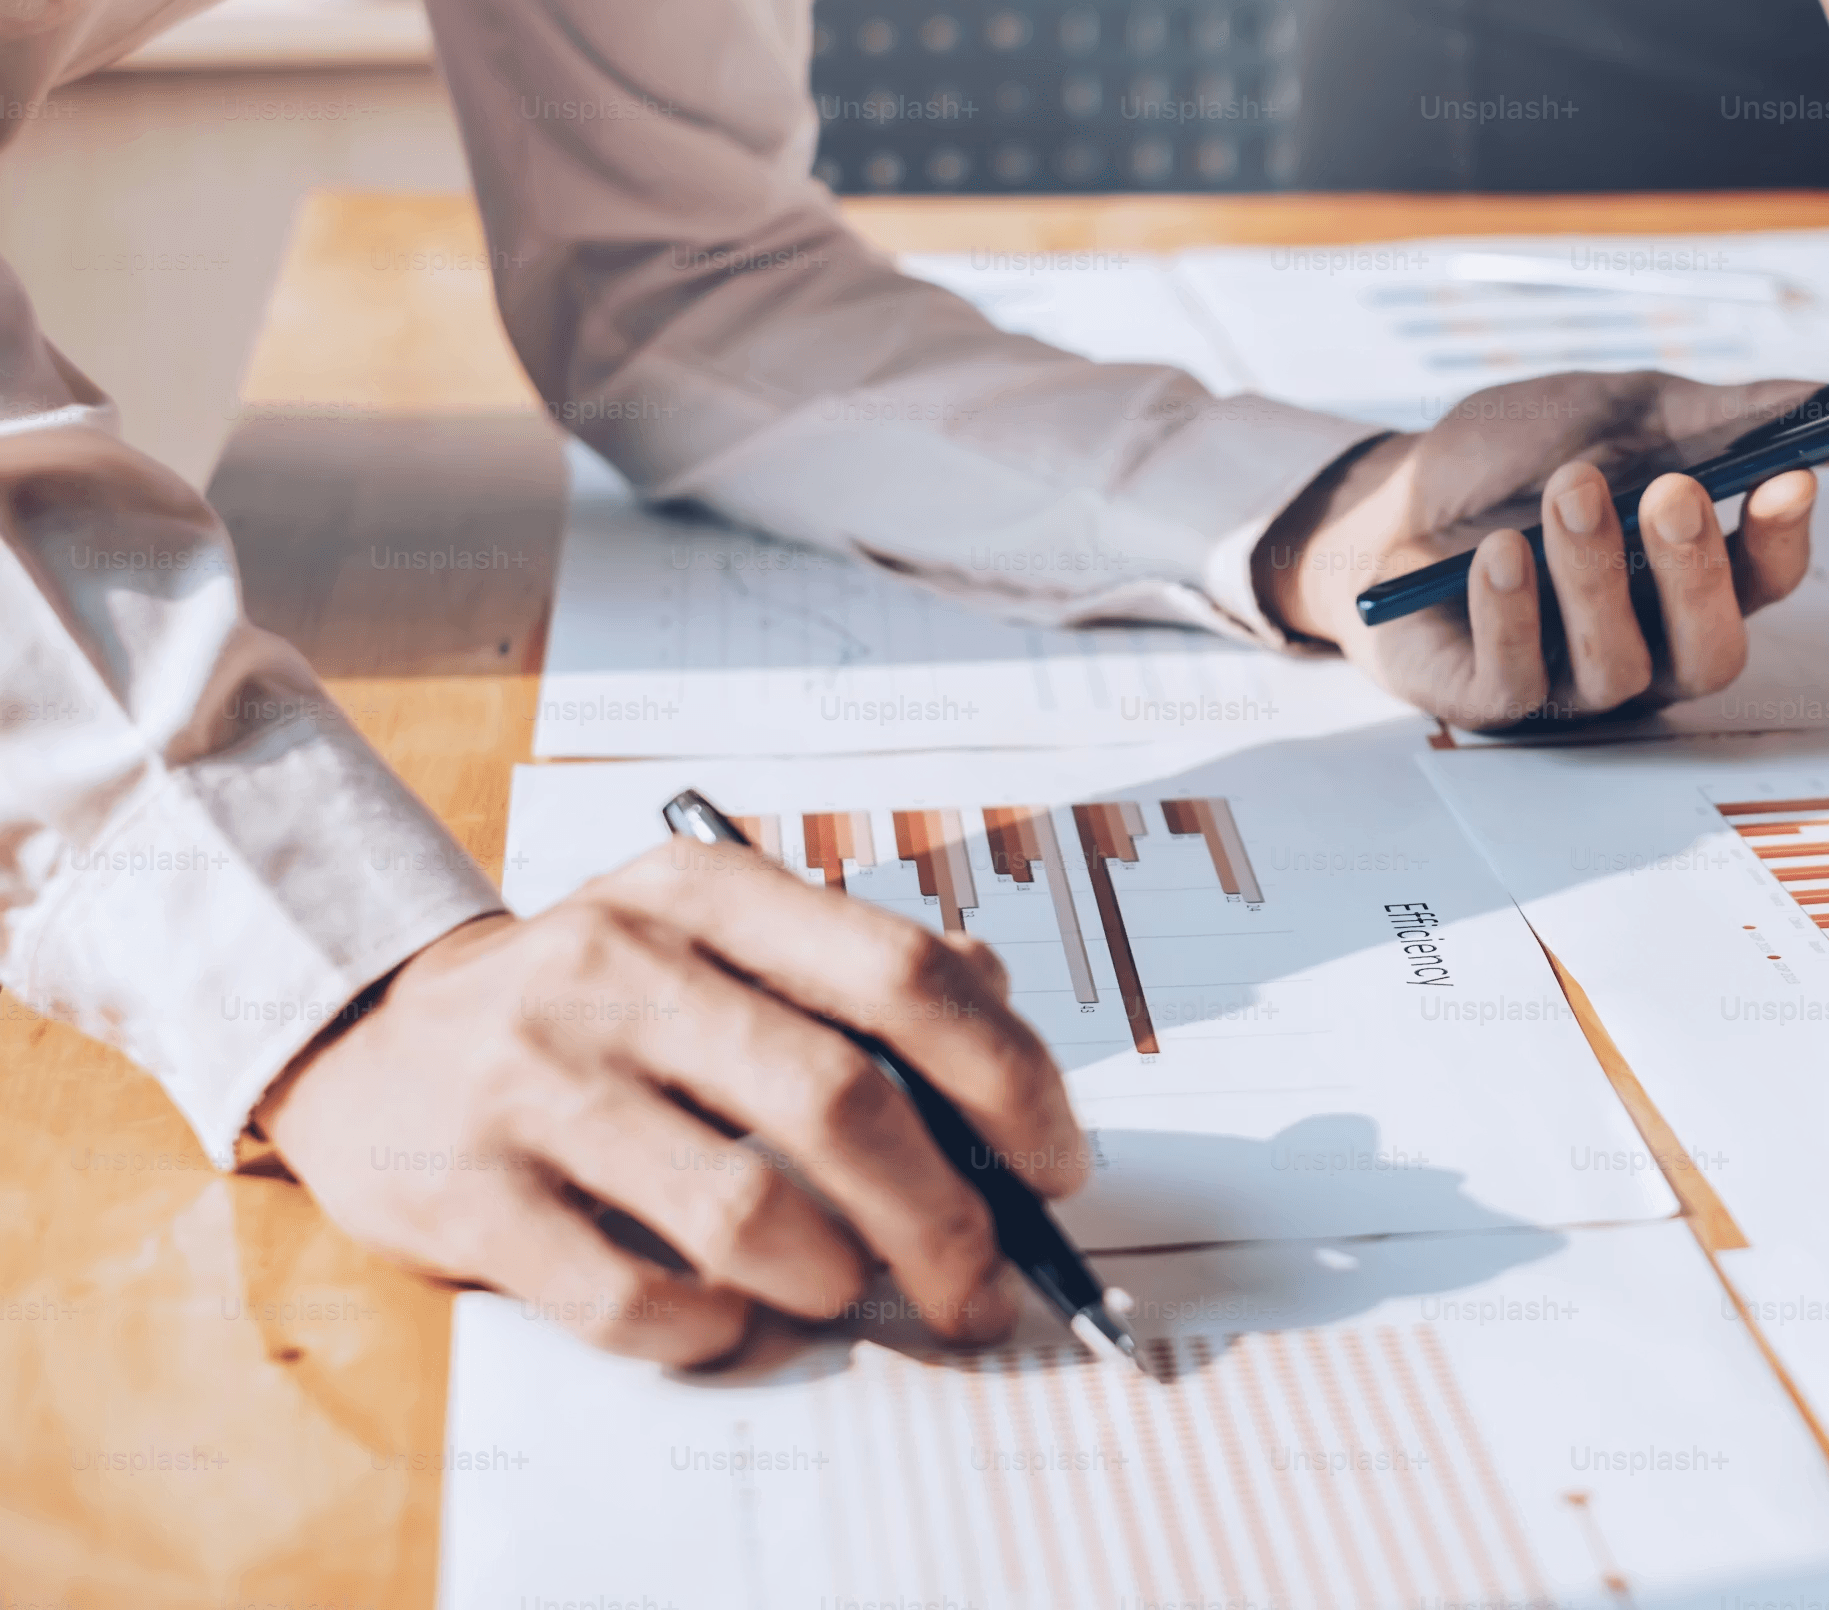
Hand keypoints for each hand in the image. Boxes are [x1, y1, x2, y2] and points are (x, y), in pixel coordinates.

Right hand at [258, 843, 1086, 1364]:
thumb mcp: (717, 936)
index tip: (1057, 1163)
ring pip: (745, 1210)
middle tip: (982, 1285)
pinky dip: (713, 1331)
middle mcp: (620, 968)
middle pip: (842, 1104)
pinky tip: (735, 1320)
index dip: (1008, 1080)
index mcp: (706, 893)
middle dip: (944, 1219)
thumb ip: (860, 969)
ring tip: (850, 1292)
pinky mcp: (467, 1193)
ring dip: (834, 1278)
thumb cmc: (598, 999)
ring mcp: (536, 1079)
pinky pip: (630, 1297)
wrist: (374, 1037)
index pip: (905, 975)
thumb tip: (1006, 1045)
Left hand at [1258, 371, 1828, 729]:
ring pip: (1619, 663)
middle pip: (1710, 649)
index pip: (1765, 579)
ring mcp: (1571, 683)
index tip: (1791, 474)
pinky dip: (1511, 610)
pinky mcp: (1493, 703)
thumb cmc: (1511, 462)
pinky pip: (1519, 679)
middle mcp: (1648, 643)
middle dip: (1697, 571)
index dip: (1783, 537)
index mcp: (1692, 577)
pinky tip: (1497, 553)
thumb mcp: (1618, 412)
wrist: (1384, 496)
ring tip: (1569, 488)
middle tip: (1674, 491)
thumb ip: (1723, 416)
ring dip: (1595, 573)